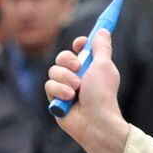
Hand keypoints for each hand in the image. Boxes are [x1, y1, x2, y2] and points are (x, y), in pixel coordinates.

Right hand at [44, 28, 130, 152]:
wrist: (95, 121)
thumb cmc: (103, 95)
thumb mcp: (104, 66)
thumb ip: (102, 47)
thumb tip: (103, 30)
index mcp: (91, 67)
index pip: (80, 49)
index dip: (79, 44)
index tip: (81, 43)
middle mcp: (78, 76)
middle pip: (62, 57)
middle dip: (67, 60)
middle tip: (77, 67)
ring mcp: (65, 88)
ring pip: (53, 71)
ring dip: (65, 78)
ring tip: (76, 90)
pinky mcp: (56, 99)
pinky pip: (49, 85)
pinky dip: (59, 90)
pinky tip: (69, 99)